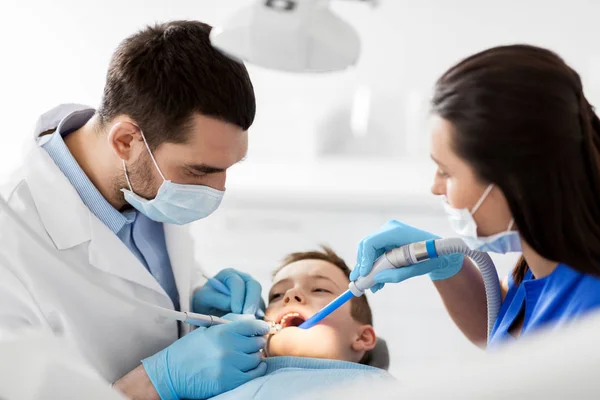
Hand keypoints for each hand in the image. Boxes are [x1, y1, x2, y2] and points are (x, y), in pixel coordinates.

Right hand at [142, 319, 269, 399]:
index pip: (253, 326)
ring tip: (246, 356)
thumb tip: (252, 320)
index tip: (263, 329)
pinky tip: (252, 367)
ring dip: (254, 357)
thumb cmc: (189, 350)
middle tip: (251, 344)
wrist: (171, 374)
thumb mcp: (207, 330)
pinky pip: (254, 374)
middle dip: (256, 342)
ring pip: (257, 358)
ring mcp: (230, 366)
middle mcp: (228, 347)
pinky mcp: (230, 382)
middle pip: (257, 342)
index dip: (261, 327)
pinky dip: (256, 369)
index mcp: (222, 332)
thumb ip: (230, 322)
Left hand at [193, 268, 262, 316]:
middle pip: (254, 286)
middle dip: (252, 301)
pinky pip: (262, 308)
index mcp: (229, 274)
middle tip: (247, 316)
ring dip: (256, 310)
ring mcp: (252, 290)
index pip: (237, 283)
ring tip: (249, 322)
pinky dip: (259, 316)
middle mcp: (243, 279)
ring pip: (260, 297)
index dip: (238, 296)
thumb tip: (231, 304)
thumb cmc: (205, 301)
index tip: (236, 310)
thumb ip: (217, 298)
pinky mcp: (257, 302)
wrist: (209, 307)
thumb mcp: (205, 298)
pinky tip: (252, 324)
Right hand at [350, 220, 463, 291]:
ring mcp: (387, 235)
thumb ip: (397, 275)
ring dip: (368, 269)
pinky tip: (377, 282)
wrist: (441, 252)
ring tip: (371, 287)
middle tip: (359, 282)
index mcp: (396, 231)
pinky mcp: (387, 242)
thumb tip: (377, 279)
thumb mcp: (416, 269)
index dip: (364, 258)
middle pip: (366, 246)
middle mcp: (389, 230)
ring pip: (369, 251)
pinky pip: (375, 254)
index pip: (371, 242)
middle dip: (362, 265)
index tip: (364, 275)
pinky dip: (374, 268)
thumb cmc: (432, 258)